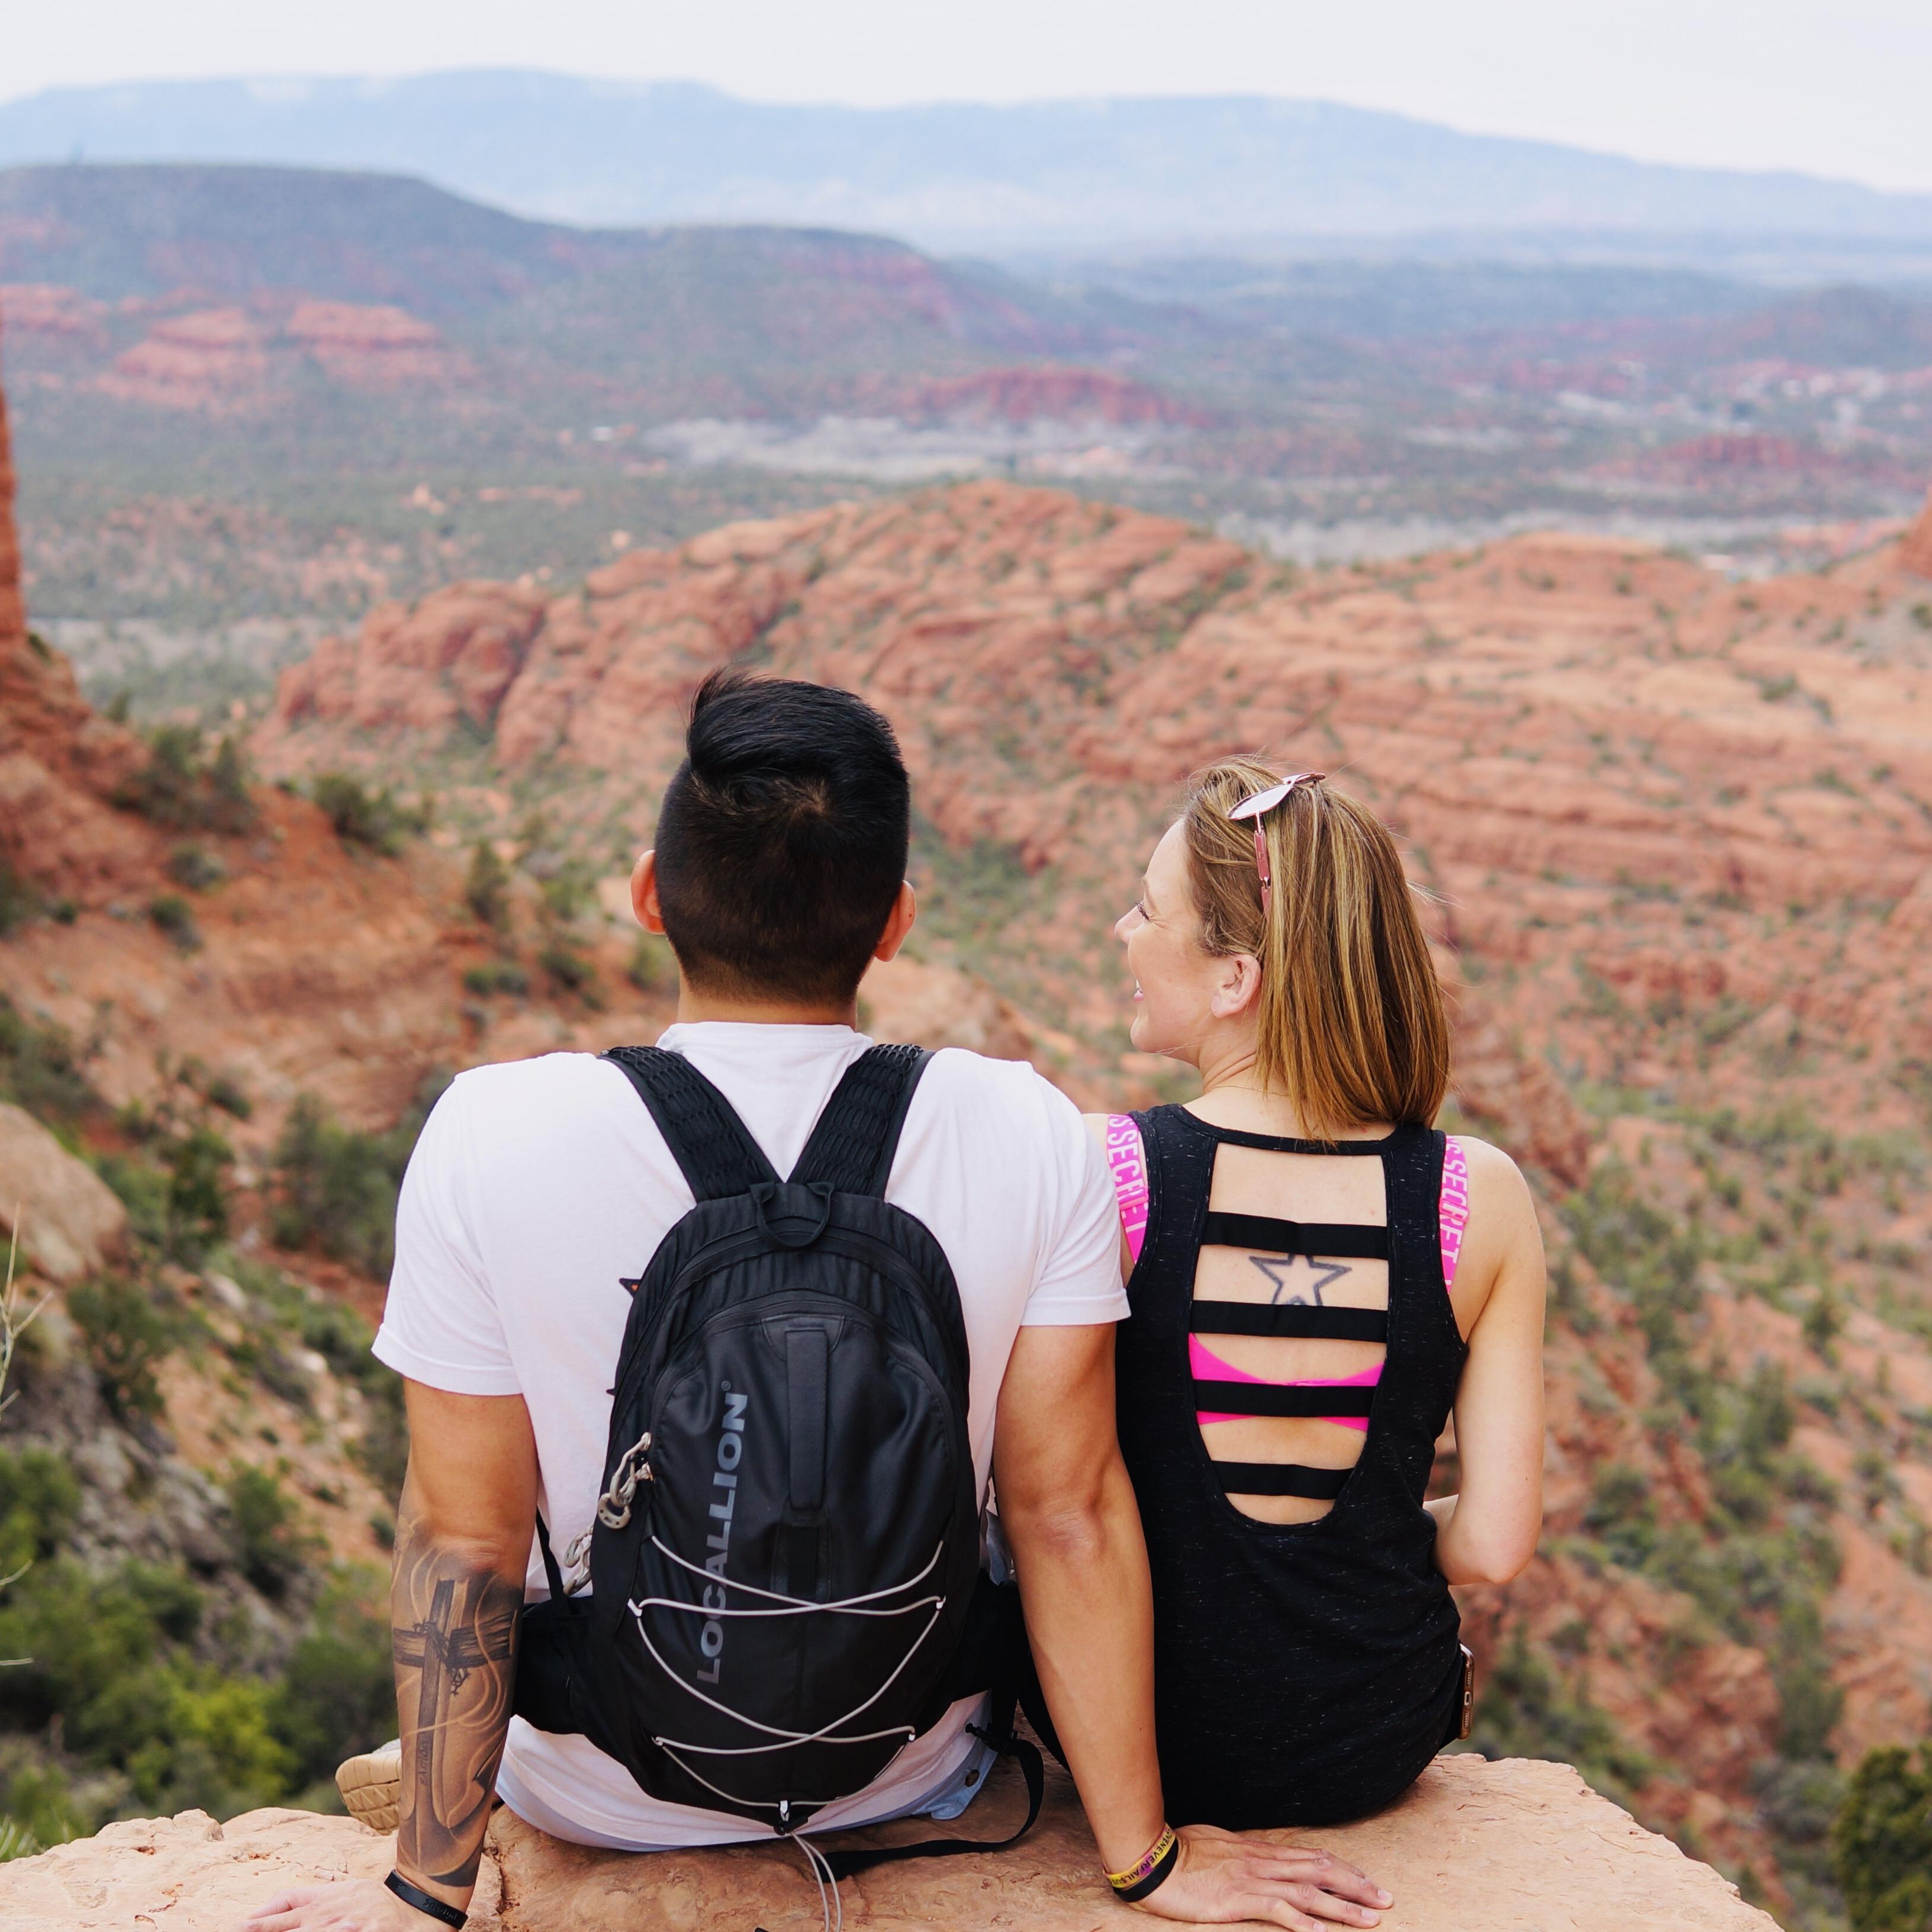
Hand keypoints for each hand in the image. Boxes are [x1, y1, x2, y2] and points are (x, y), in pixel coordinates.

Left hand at [240, 1878, 438, 1931]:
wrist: (413, 1908)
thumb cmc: (374, 1901)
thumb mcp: (344, 1889)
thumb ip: (314, 1893)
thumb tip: (286, 1899)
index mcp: (323, 1903)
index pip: (284, 1909)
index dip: (260, 1919)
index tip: (239, 1925)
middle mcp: (328, 1917)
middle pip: (287, 1925)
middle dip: (261, 1930)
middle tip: (238, 1930)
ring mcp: (343, 1929)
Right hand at [1130, 1824, 1391, 1928]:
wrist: (1155, 1858)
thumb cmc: (1182, 1851)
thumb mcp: (1219, 1846)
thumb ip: (1242, 1854)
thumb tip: (1255, 1858)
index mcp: (1259, 1851)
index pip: (1311, 1857)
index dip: (1342, 1869)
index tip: (1368, 1881)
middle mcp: (1263, 1863)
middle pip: (1319, 1871)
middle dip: (1355, 1886)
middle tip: (1386, 1900)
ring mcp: (1252, 1880)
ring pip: (1308, 1891)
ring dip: (1341, 1907)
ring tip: (1370, 1920)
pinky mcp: (1239, 1900)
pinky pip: (1277, 1911)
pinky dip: (1302, 1923)